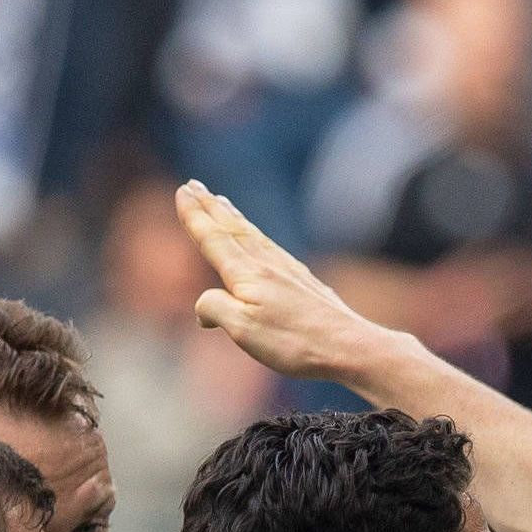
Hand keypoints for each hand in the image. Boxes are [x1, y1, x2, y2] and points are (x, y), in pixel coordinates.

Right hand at [181, 182, 400, 387]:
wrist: (348, 346)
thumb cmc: (295, 342)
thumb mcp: (243, 330)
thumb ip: (216, 309)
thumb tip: (203, 306)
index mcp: (247, 274)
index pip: (214, 239)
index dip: (195, 216)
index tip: (182, 192)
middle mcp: (267, 264)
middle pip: (232, 229)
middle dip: (210, 207)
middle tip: (193, 185)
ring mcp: (287, 270)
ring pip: (252, 235)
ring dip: (233, 216)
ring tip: (220, 200)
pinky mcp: (302, 282)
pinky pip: (270, 247)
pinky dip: (255, 235)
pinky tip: (259, 240)